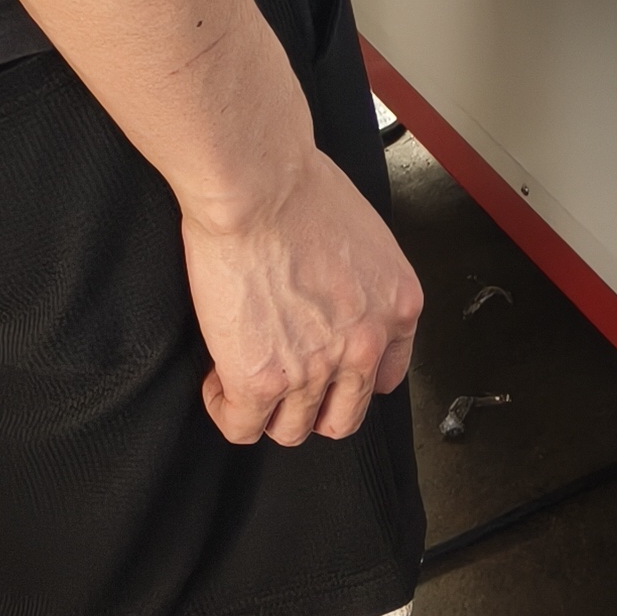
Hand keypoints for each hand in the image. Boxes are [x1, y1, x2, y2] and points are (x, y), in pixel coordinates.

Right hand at [183, 147, 423, 447]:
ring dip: (267, 409)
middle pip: (344, 416)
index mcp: (398, 307)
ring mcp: (315, 370)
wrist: (259, 186)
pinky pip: (242, 426)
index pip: (386, 377)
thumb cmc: (301, 187)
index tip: (325, 367)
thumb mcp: (364, 235)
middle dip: (312, 405)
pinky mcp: (261, 380)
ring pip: (292, 429)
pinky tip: (218, 380)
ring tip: (245, 374)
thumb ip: (360, 282)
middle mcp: (365, 346)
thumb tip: (332, 296)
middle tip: (283, 380)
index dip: (349, 377)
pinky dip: (227, 409)